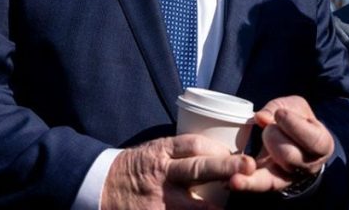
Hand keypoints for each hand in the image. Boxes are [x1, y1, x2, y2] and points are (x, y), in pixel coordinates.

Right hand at [101, 135, 254, 208]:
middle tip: (249, 167)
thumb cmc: (134, 168)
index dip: (217, 148)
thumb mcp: (154, 152)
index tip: (235, 153)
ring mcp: (159, 199)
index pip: (193, 145)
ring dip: (215, 206)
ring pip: (194, 204)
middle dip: (226, 167)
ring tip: (229, 207)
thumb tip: (216, 153)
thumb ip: (179, 154)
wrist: (100, 187)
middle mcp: (162, 174)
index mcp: (161, 152)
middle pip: (198, 169)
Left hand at [229, 95, 333, 192]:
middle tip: (267, 127)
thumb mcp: (293, 106)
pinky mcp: (272, 183)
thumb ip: (278, 106)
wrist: (291, 139)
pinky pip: (260, 185)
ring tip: (257, 141)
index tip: (280, 114)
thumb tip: (261, 118)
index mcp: (322, 145)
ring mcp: (291, 177)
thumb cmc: (296, 119)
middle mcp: (310, 166)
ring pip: (273, 173)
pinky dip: (247, 183)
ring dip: (259, 152)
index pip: (313, 139)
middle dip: (272, 136)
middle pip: (289, 156)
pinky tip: (234, 180)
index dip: (294, 125)